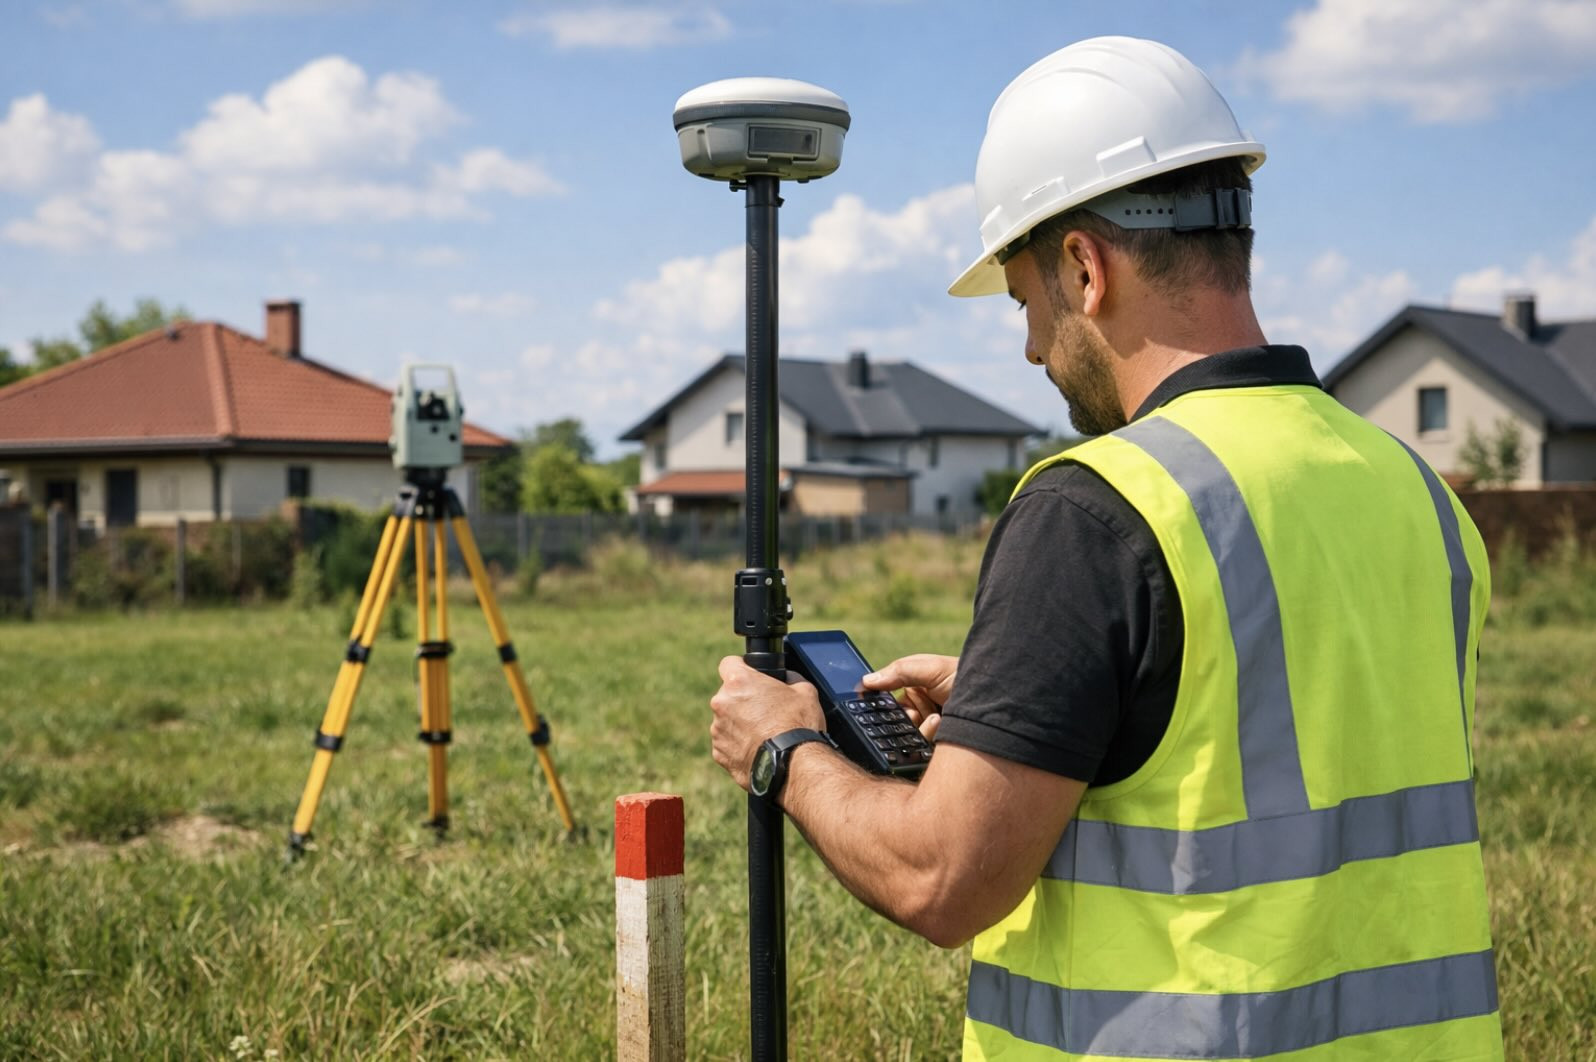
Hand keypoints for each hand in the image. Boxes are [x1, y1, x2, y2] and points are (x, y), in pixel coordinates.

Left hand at [710, 656, 825, 790]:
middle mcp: (721, 703)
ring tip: (763, 734)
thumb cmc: (798, 725)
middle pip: (728, 695)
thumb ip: (789, 678)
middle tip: (765, 711)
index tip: (751, 677)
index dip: (742, 668)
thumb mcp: (805, 690)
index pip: (729, 663)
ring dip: (739, 724)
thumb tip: (787, 678)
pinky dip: (738, 745)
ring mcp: (718, 729)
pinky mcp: (719, 753)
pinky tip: (758, 749)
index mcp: (738, 682)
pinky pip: (726, 743)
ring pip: (726, 720)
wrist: (792, 765)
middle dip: (743, 701)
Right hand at [860, 654, 957, 740]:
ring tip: (934, 715)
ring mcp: (931, 730)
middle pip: (897, 723)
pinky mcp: (941, 744)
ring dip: (919, 725)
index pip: (889, 702)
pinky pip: (924, 746)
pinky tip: (940, 721)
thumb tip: (866, 681)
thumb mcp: (929, 667)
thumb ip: (897, 672)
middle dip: (904, 718)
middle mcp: (920, 711)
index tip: (877, 705)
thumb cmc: (963, 674)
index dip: (883, 705)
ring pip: (909, 736)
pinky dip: (928, 733)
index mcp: (914, 691)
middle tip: (912, 712)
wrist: (996, 692)